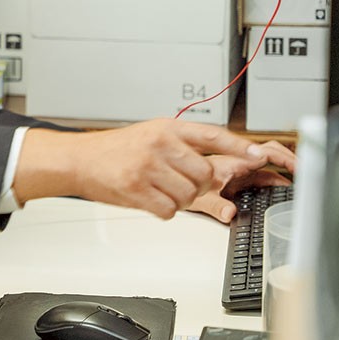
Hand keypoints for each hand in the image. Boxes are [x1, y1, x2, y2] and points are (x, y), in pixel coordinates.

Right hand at [13, 119, 270, 219]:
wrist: (79, 159)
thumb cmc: (116, 150)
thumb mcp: (151, 135)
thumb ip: (182, 147)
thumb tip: (217, 168)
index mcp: (167, 128)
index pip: (212, 136)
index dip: (238, 147)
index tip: (259, 155)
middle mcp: (159, 144)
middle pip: (204, 173)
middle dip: (197, 185)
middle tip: (177, 182)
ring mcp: (148, 167)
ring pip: (188, 194)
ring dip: (178, 199)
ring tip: (158, 189)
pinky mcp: (136, 189)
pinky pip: (169, 211)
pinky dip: (162, 210)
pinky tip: (148, 198)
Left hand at [188, 140, 296, 222]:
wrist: (169, 178)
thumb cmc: (180, 180)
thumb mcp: (198, 198)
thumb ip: (215, 206)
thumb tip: (230, 213)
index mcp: (231, 163)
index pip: (262, 153)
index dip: (282, 157)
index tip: (297, 165)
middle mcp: (236, 164)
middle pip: (269, 155)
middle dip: (289, 160)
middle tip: (305, 171)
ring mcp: (238, 171)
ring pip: (266, 167)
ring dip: (283, 172)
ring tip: (300, 181)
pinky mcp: (236, 180)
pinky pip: (260, 177)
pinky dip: (274, 182)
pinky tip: (283, 192)